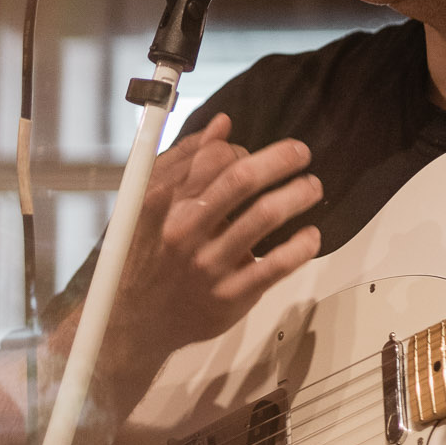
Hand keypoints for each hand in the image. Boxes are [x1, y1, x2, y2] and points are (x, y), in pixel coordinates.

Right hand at [100, 114, 321, 392]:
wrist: (135, 320)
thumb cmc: (145, 253)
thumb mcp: (148, 201)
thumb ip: (183, 159)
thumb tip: (223, 124)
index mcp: (163, 201)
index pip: (215, 157)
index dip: (242, 150)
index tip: (252, 156)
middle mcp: (185, 230)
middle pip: (242, 179)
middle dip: (281, 159)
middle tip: (302, 153)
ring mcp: (208, 264)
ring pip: (265, 216)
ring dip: (298, 194)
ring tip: (311, 187)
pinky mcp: (230, 295)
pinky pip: (276, 265)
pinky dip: (302, 245)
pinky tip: (311, 235)